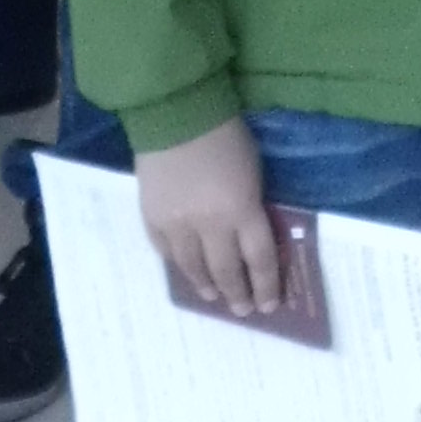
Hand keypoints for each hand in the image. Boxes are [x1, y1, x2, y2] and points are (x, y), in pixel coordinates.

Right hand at [139, 114, 283, 312]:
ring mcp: (176, 224)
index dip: (265, 285)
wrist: (175, 112)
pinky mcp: (151, 218)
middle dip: (237, 294)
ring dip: (205, 286)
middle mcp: (209, 225)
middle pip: (226, 271)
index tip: (269, 304)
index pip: (258, 260)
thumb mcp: (252, 172)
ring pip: (193, 268)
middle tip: (242, 310)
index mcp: (241, 210)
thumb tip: (248, 239)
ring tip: (213, 297)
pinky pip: (166, 252)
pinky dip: (178, 265)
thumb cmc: (225, 135)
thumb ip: (250, 207)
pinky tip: (185, 270)